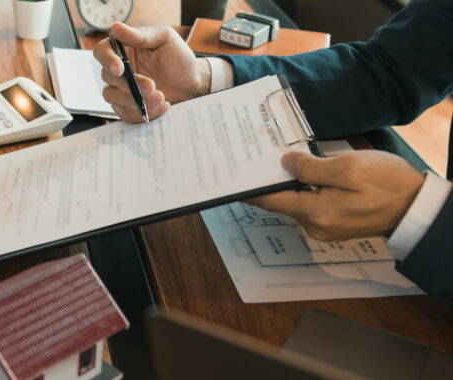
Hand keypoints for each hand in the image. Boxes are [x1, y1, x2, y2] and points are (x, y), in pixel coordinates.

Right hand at [93, 22, 208, 122]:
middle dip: (130, 84)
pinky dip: (143, 113)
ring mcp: (121, 89)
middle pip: (108, 77)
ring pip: (112, 97)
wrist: (191, 82)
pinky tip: (162, 107)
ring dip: (135, 100)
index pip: (101, 51)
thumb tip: (116, 27)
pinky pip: (125, 114)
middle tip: (152, 87)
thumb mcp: (164, 39)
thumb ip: (141, 35)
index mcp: (123, 48)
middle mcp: (119, 69)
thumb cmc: (178, 57)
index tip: (120, 69)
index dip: (106, 60)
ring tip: (160, 97)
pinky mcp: (128, 107)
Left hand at [247, 150, 424, 240]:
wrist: (418, 207)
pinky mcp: (333, 222)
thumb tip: (285, 164)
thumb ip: (312, 167)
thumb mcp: (350, 167)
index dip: (248, 188)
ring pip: (294, 202)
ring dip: (286, 184)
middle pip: (279, 201)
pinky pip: (309, 204)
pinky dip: (302, 189)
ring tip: (277, 161)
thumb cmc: (390, 185)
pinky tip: (302, 173)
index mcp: (315, 212)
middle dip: (267, 181)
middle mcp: (314, 225)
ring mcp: (324, 226)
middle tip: (253, 159)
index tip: (231, 177)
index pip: (269, 201)